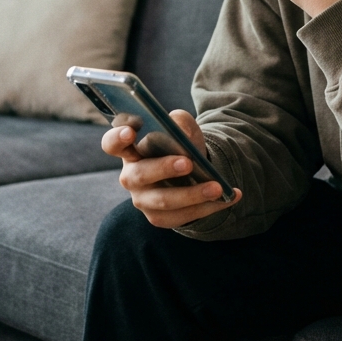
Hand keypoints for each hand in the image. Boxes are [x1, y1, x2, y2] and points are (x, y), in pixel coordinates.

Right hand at [102, 109, 241, 228]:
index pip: (112, 143)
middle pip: (140, 175)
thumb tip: (179, 127)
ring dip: (193, 194)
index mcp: (130, 149)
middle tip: (188, 163)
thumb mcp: (182, 128)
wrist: (194, 170)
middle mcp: (131, 176)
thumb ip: (179, 123)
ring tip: (217, 187)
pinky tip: (229, 197)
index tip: (130, 132)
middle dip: (164, 168)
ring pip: (164, 201)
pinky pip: (182, 216)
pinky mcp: (159, 218)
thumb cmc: (180, 145)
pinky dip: (209, 207)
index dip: (117, 138)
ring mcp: (143, 200)